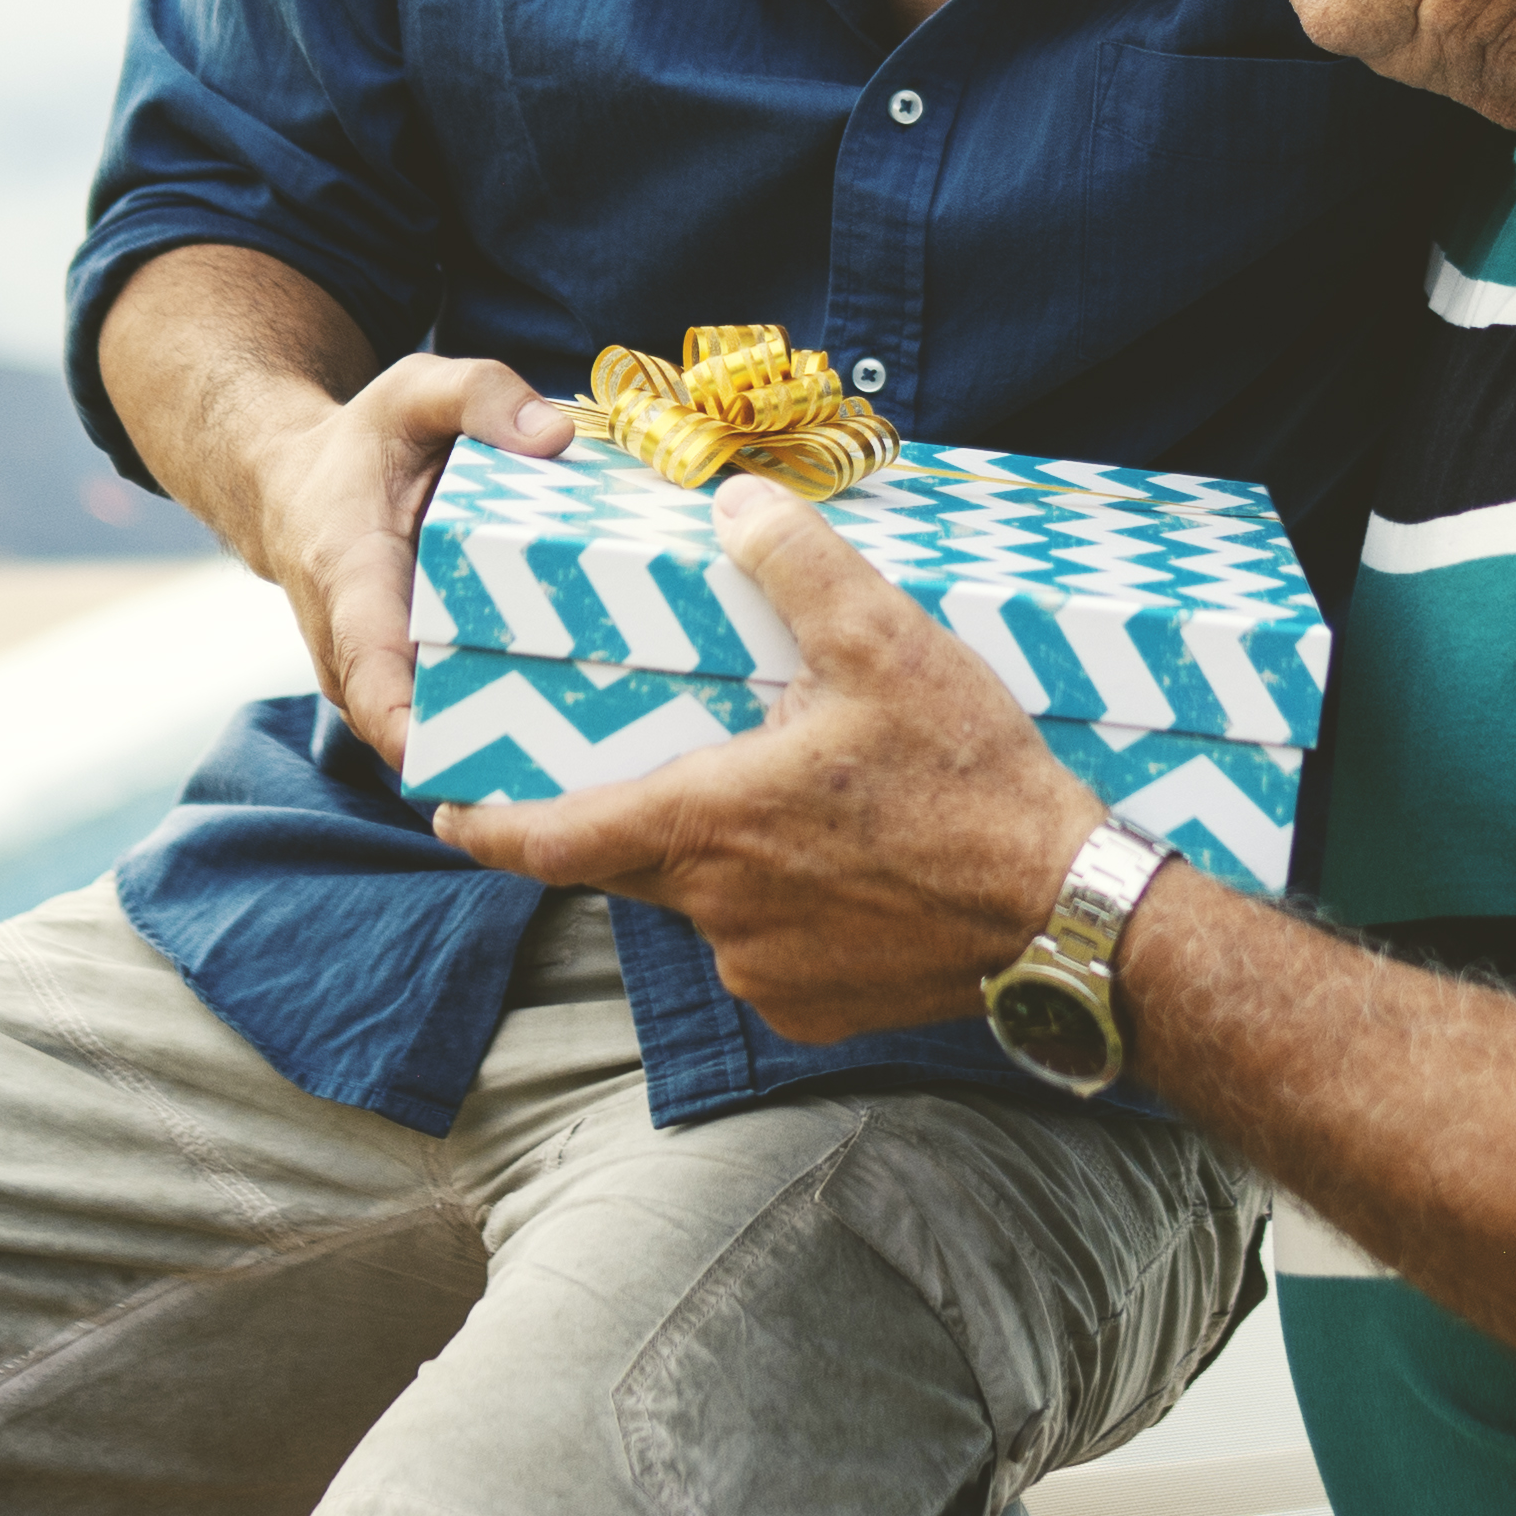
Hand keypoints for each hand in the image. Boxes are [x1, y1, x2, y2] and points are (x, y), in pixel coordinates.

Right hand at [244, 352, 569, 762]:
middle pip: (410, 723)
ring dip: (494, 746)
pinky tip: (571, 722)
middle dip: (483, 748)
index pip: (368, 669)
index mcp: (350, 578)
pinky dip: (494, 724)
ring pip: (428, 732)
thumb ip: (481, 395)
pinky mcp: (398, 684)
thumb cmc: (363, 443)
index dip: (407, 725)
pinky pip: (442, 720)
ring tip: (586, 743)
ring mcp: (370, 676)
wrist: (294, 489)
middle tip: (576, 750)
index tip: (459, 761)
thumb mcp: (416, 391)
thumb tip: (554, 438)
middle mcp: (351, 646)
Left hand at [435, 486, 1105, 1041]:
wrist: (1066, 916)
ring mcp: (765, 973)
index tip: (450, 813)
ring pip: (709, 907)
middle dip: (632, 817)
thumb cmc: (973, 782)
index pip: (551, 841)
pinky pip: (768, 954)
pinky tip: (851, 869)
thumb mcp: (886, 644)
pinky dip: (787, 912)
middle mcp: (716, 913)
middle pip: (631, 865)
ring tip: (803, 806)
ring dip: (729, 862)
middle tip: (672, 764)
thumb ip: (795, 564)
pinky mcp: (814, 1012)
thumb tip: (734, 502)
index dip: (490, 827)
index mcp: (707, 824)